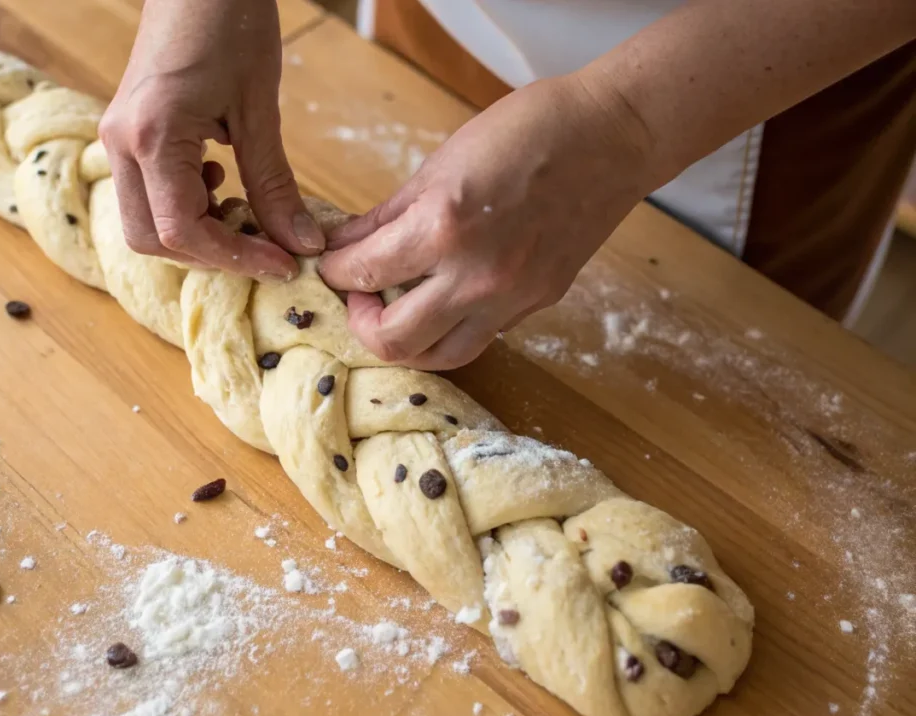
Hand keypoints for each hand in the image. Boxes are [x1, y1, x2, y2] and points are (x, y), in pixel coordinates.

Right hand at [99, 0, 322, 277]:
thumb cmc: (230, 25)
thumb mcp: (260, 112)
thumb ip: (274, 185)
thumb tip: (301, 245)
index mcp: (150, 138)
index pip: (182, 233)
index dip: (236, 258)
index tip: (283, 264)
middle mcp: (121, 144)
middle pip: (151, 240)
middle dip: (210, 254)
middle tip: (263, 245)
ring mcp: (119, 138)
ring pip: (145, 223)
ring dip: (197, 233)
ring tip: (244, 210)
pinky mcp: (129, 133)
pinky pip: (148, 194)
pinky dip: (186, 207)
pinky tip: (221, 182)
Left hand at [318, 75, 657, 369]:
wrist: (613, 138)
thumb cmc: (528, 130)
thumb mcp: (441, 163)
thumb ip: (387, 214)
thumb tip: (342, 244)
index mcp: (444, 228)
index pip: (363, 273)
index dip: (334, 272)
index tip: (330, 266)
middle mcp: (476, 277)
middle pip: (393, 341)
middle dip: (361, 322)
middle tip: (359, 296)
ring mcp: (511, 299)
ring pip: (439, 357)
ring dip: (406, 342)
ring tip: (396, 310)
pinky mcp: (537, 306)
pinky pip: (479, 336)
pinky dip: (449, 328)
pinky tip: (442, 300)